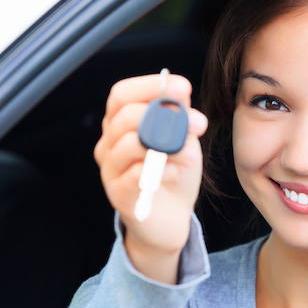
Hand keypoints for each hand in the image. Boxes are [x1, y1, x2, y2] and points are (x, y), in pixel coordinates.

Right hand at [93, 74, 207, 277]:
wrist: (170, 221)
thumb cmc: (173, 175)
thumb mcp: (181, 140)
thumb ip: (178, 117)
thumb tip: (179, 92)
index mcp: (120, 125)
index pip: (121, 95)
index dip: (149, 86)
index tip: (181, 87)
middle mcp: (109, 145)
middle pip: (124, 117)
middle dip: (165, 116)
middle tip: (198, 124)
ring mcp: (110, 171)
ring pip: (128, 144)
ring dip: (167, 145)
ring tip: (190, 154)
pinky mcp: (119, 195)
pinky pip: (135, 175)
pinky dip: (161, 170)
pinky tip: (175, 173)